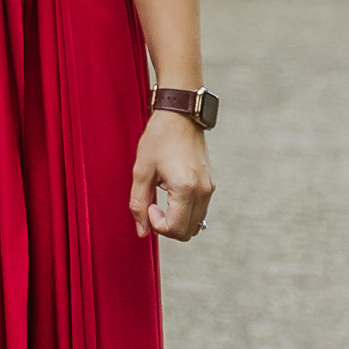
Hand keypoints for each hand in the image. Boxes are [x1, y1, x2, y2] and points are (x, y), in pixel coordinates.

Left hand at [131, 107, 211, 241]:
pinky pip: (199, 212)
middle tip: (153, 206)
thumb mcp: (141, 171)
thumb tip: (141, 231)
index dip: (157, 225)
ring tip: (162, 199)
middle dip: (167, 227)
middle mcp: (202, 192)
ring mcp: (209, 189)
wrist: (180, 116)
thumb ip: (139, 203)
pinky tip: (171, 195)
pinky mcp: (210, 185)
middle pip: (187, 233)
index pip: (175, 229)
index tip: (149, 206)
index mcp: (185, 189)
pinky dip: (185, 213)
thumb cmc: (159, 138)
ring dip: (176, 221)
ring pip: (195, 225)